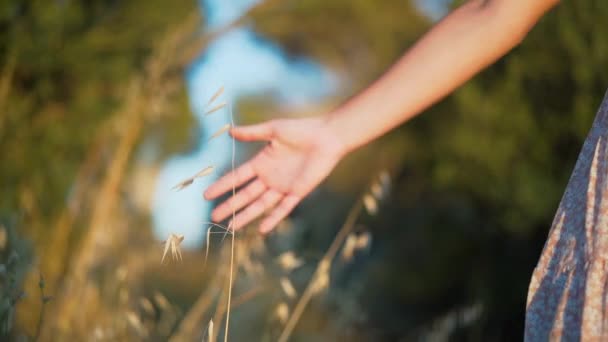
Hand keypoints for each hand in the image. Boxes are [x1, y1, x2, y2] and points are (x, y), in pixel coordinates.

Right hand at [204, 117, 345, 233]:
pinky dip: (273, 218)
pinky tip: (262, 229)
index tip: (206, 195)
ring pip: (260, 205)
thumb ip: (252, 133)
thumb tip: (229, 131)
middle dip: (230, 206)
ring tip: (231, 227)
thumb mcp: (273, 130)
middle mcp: (269, 177)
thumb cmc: (302, 129)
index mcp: (261, 162)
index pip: (237, 177)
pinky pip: (284, 208)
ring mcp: (283, 186)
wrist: (327, 137)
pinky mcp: (298, 192)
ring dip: (246, 216)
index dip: (222, 186)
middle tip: (214, 217)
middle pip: (245, 195)